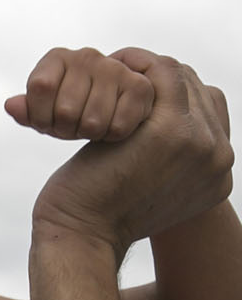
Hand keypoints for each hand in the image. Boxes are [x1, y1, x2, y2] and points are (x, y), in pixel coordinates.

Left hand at [6, 46, 154, 142]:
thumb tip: (11, 105)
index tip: (46, 121)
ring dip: (89, 134)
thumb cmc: (67, 113)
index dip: (40, 116)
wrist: (107, 110)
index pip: (40, 86)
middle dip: (66, 129)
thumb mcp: (42, 115)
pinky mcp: (140, 87)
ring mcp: (115, 69)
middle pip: (66, 110)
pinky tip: (111, 124)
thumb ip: (27, 111)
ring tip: (91, 124)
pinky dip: (111, 136)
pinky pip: (118, 127)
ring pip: (92, 121)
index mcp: (57, 58)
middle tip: (72, 126)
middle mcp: (87, 56)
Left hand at [19, 49, 232, 257]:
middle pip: (199, 92)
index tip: (140, 93)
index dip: (175, 96)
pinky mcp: (173, 130)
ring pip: (183, 79)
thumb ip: (170, 164)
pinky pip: (163, 74)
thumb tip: (163, 139)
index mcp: (218, 177)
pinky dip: (137, 63)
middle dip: (161, 79)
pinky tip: (111, 65)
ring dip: (147, 68)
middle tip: (125, 73)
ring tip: (116, 68)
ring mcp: (201, 144)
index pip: (210, 113)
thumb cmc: (102, 218)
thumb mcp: (150, 192)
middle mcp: (219, 160)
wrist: (81, 236)